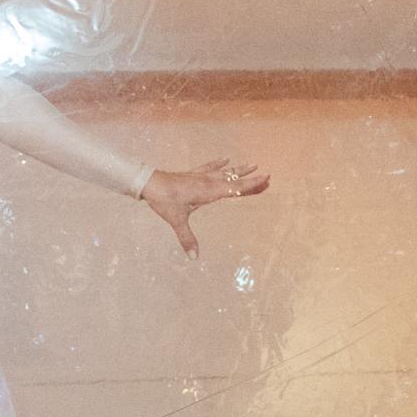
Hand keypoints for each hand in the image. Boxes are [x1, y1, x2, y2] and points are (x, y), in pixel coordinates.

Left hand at [142, 158, 270, 259]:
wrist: (149, 183)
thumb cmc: (164, 200)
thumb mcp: (177, 220)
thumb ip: (187, 238)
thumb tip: (194, 257)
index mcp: (208, 192)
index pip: (234, 188)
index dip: (250, 185)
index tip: (265, 180)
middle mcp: (207, 182)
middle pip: (233, 180)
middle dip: (250, 179)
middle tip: (267, 176)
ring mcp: (199, 176)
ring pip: (224, 171)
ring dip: (238, 169)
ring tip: (252, 164)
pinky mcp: (191, 174)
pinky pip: (208, 167)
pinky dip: (217, 163)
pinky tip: (225, 159)